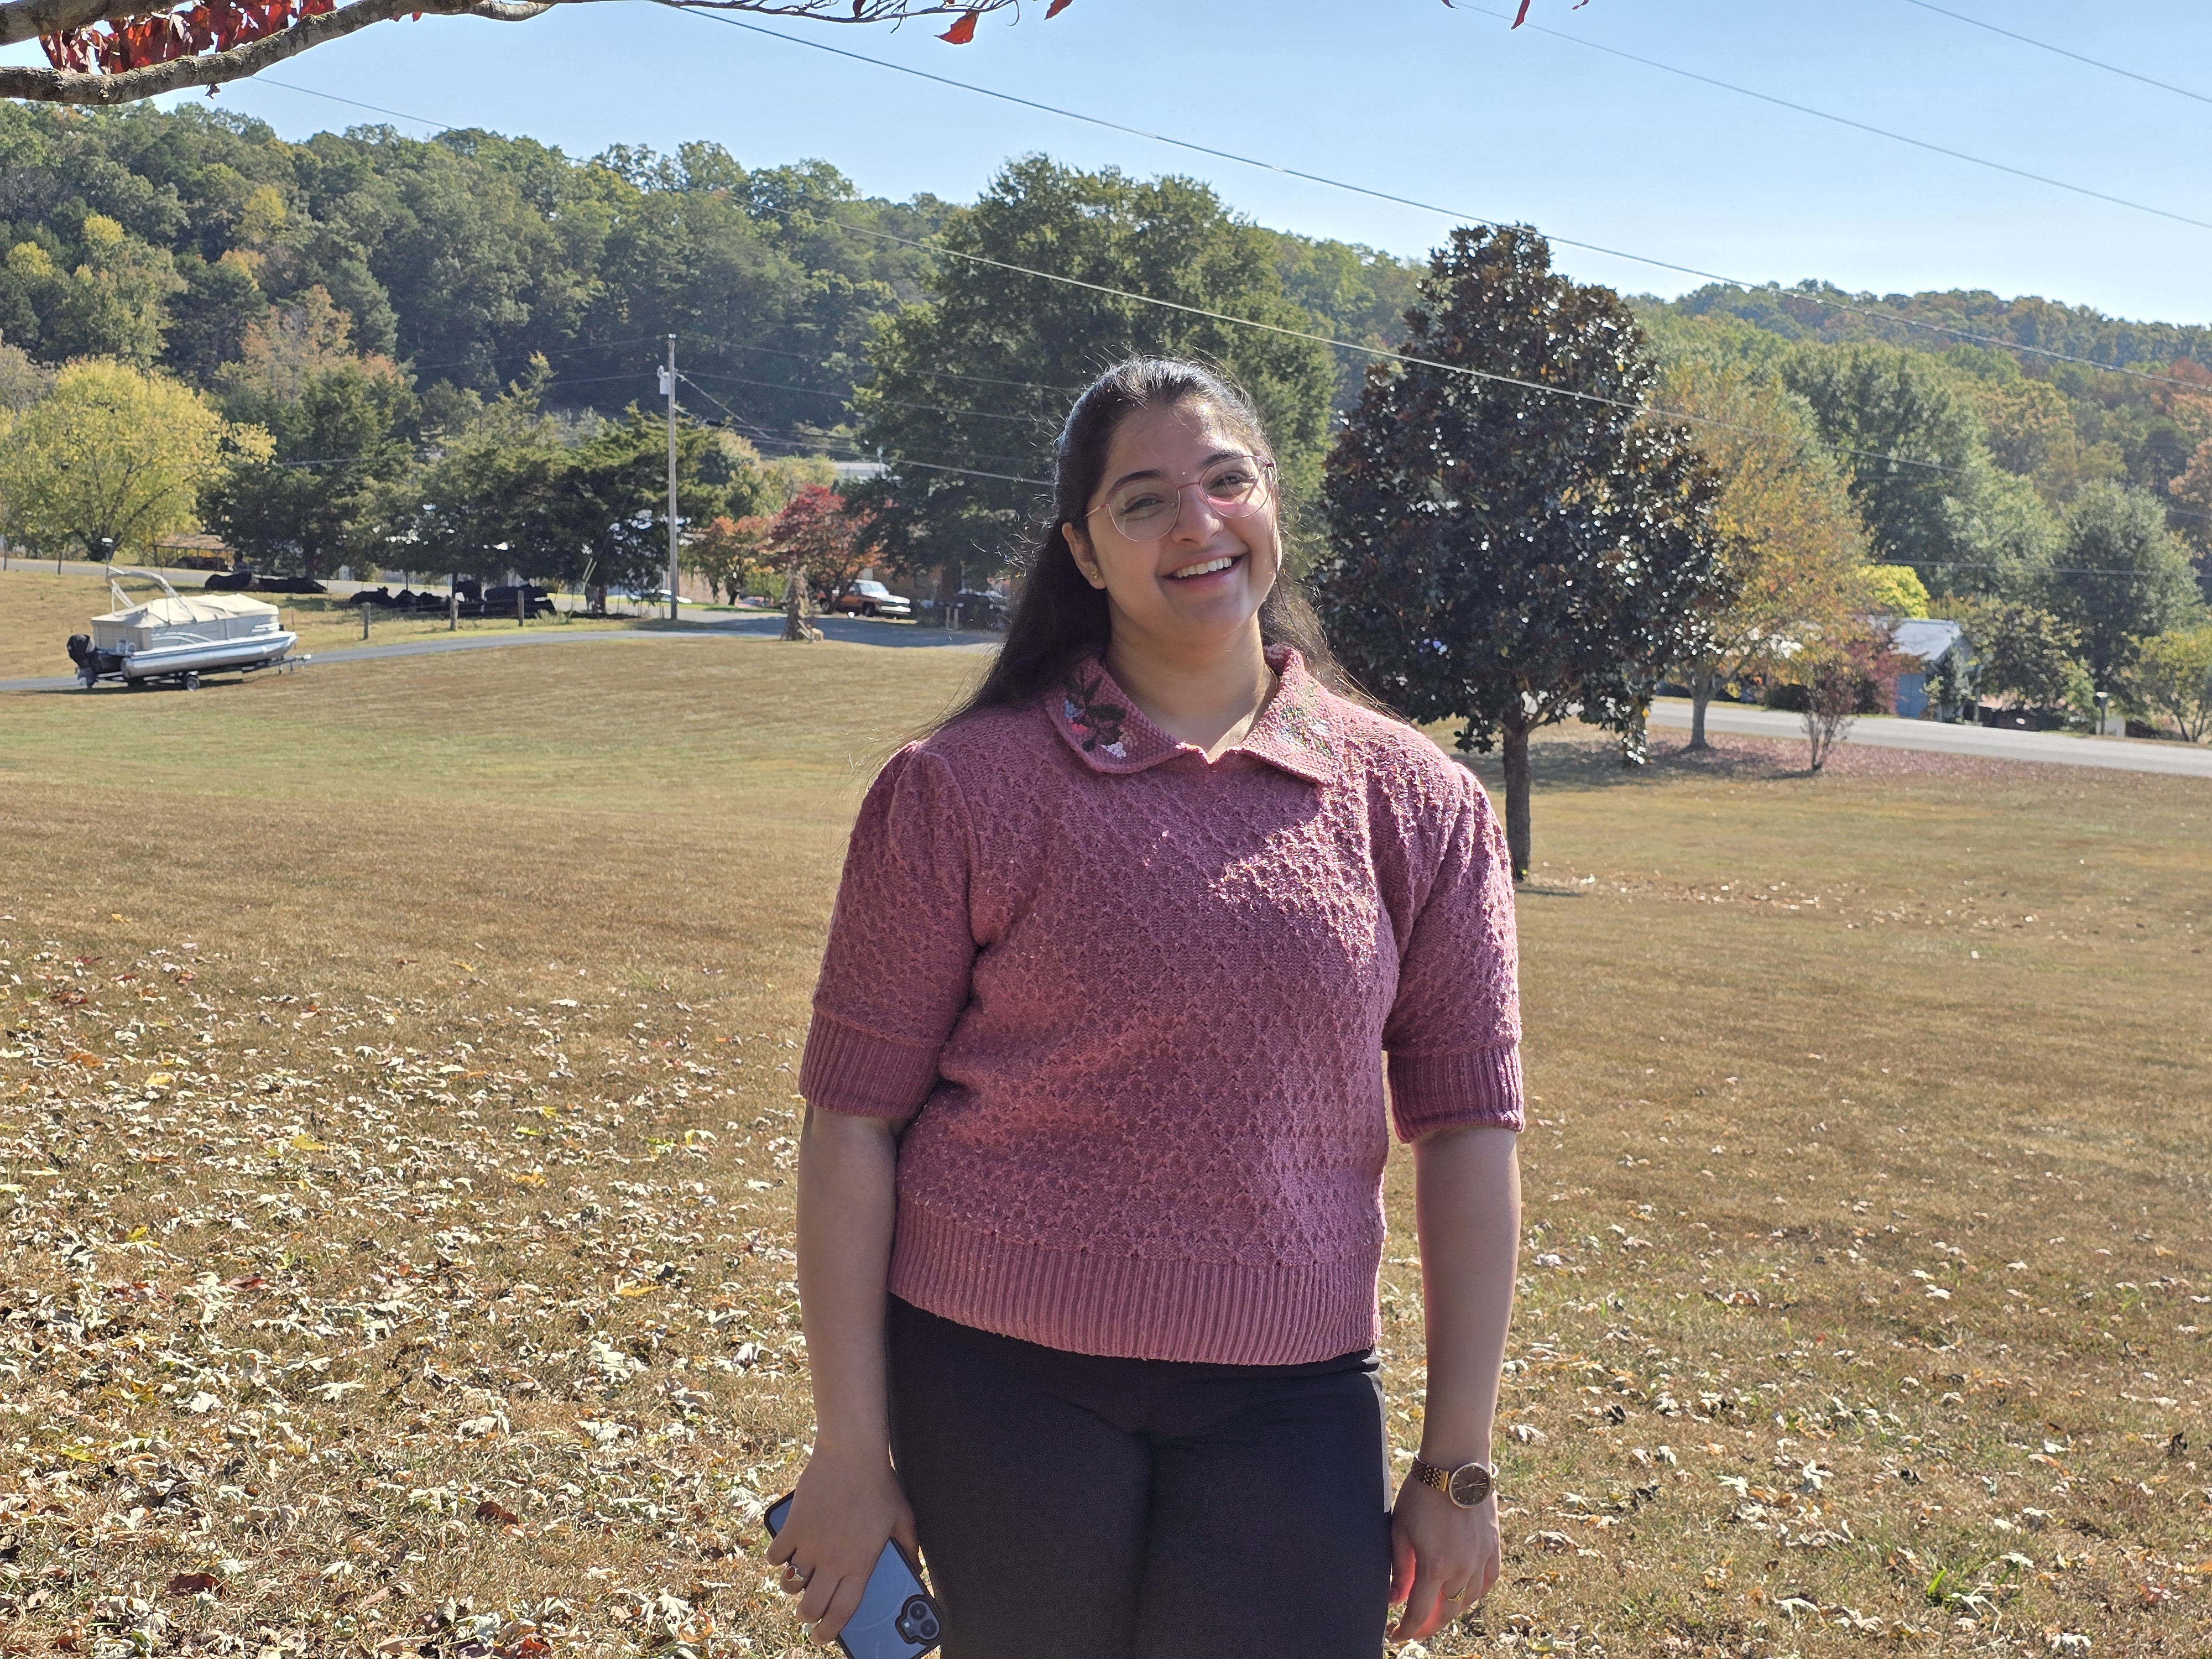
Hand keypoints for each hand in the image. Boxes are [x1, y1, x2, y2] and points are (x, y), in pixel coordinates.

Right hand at [763, 1444, 918, 1645]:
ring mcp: (810, 1544)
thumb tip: (915, 1568)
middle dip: (807, 1616)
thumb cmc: (880, 1484)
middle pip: (811, 1607)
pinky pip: (775, 1555)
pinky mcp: (793, 1527)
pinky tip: (785, 1552)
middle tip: (808, 1612)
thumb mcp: (903, 1519)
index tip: (823, 1637)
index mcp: (860, 1564)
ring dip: (792, 1587)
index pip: (842, 1612)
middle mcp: (833, 1561)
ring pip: (790, 1584)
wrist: (852, 1452)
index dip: (830, 1631)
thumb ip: (909, 1549)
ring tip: (798, 1580)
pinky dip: (777, 1558)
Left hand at [1388, 1470, 1500, 1642]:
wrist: (1456, 1464)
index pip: (1418, 1614)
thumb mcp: (1400, 1530)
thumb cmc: (1421, 1494)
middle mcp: (1462, 1569)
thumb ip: (1399, 1569)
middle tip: (1414, 1626)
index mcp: (1435, 1567)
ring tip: (1436, 1609)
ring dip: (1450, 1610)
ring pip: (1467, 1600)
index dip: (1405, 1630)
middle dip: (1427, 1625)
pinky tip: (1465, 1593)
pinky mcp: (1493, 1547)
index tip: (1395, 1635)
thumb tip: (1395, 1599)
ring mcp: (1481, 1559)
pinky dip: (1475, 1592)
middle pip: (1446, 1612)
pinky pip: (1488, 1581)